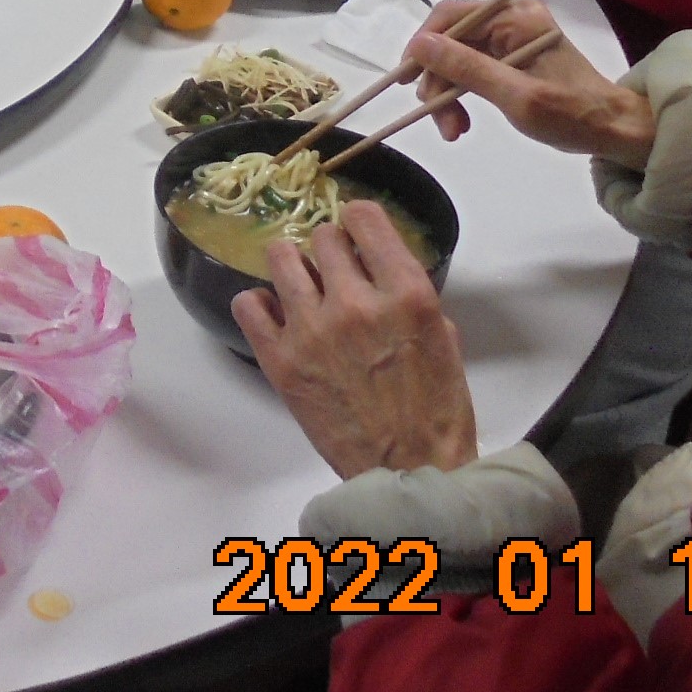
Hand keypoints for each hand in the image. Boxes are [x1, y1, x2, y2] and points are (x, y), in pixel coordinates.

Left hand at [233, 199, 477, 478]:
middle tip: (336, 275)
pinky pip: (248, 303)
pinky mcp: (279, 360)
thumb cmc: (436, 412)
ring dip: (293, 267)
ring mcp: (312, 330)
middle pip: (322, 237)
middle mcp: (356, 303)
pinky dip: (260, 305)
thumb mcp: (443, 338)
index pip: (363, 218)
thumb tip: (376, 268)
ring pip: (280, 257)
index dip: (358, 222)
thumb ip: (408, 294)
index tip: (356, 233)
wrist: (409, 473)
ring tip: (303, 288)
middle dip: (331, 251)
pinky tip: (278, 317)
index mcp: (406, 295)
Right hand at [408, 0, 658, 168]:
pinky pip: (474, 66)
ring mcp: (514, 35)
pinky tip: (462, 120)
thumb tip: (418, 45)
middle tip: (439, 121)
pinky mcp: (515, 54)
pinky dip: (463, 93)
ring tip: (452, 129)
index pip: (450, 17)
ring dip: (448, 92)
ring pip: (459, 56)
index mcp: (516, 18)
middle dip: (438, 79)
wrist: (616, 130)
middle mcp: (512, 17)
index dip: (421, 46)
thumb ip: (466, 68)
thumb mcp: (516, 96)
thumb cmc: (571, 115)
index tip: (405, 80)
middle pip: (452, 39)